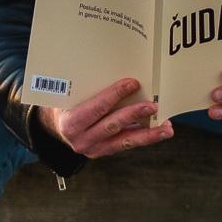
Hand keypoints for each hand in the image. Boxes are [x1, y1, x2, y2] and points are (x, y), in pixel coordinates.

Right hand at [37, 77, 173, 158]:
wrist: (55, 126)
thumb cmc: (63, 105)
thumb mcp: (67, 95)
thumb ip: (85, 88)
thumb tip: (112, 69)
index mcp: (70, 122)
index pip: (96, 108)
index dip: (114, 95)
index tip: (132, 83)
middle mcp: (81, 139)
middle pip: (112, 125)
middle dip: (135, 114)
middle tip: (153, 105)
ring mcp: (93, 148)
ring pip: (124, 141)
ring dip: (147, 134)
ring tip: (166, 128)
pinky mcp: (104, 152)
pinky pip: (126, 144)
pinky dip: (143, 137)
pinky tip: (158, 131)